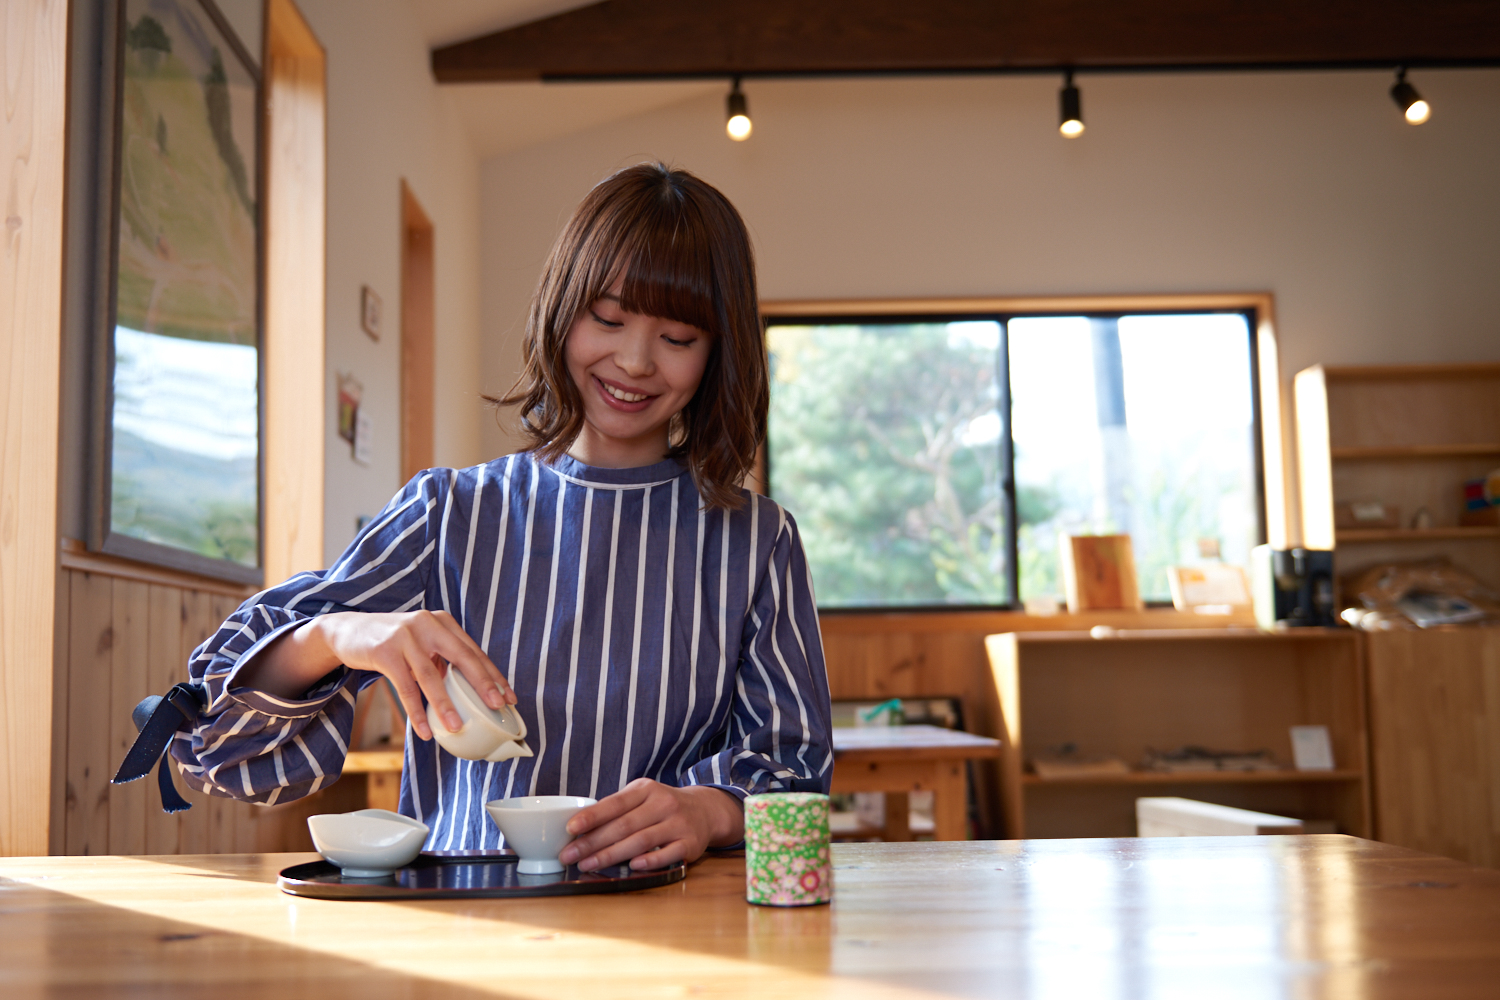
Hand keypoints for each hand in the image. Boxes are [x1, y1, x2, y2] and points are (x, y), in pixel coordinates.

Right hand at [241, 610, 514, 739]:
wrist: (348, 630)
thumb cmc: (393, 642)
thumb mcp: (422, 642)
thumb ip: (443, 659)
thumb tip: (471, 692)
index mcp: (443, 623)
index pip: (475, 651)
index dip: (494, 675)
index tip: (510, 697)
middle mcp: (428, 625)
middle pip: (462, 658)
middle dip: (483, 684)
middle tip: (498, 707)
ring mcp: (405, 637)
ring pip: (431, 676)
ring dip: (446, 705)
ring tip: (457, 727)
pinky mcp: (384, 652)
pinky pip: (405, 687)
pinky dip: (416, 711)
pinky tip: (424, 730)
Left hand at [557, 779, 743, 871]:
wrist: (704, 810)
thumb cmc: (662, 806)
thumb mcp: (641, 797)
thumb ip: (616, 808)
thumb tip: (579, 827)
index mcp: (646, 789)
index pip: (615, 803)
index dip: (592, 816)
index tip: (570, 828)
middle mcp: (663, 804)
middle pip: (623, 825)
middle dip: (592, 842)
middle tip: (569, 855)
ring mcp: (678, 824)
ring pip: (641, 840)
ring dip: (611, 855)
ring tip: (587, 864)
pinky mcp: (690, 843)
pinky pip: (668, 854)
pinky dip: (650, 860)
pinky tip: (633, 866)